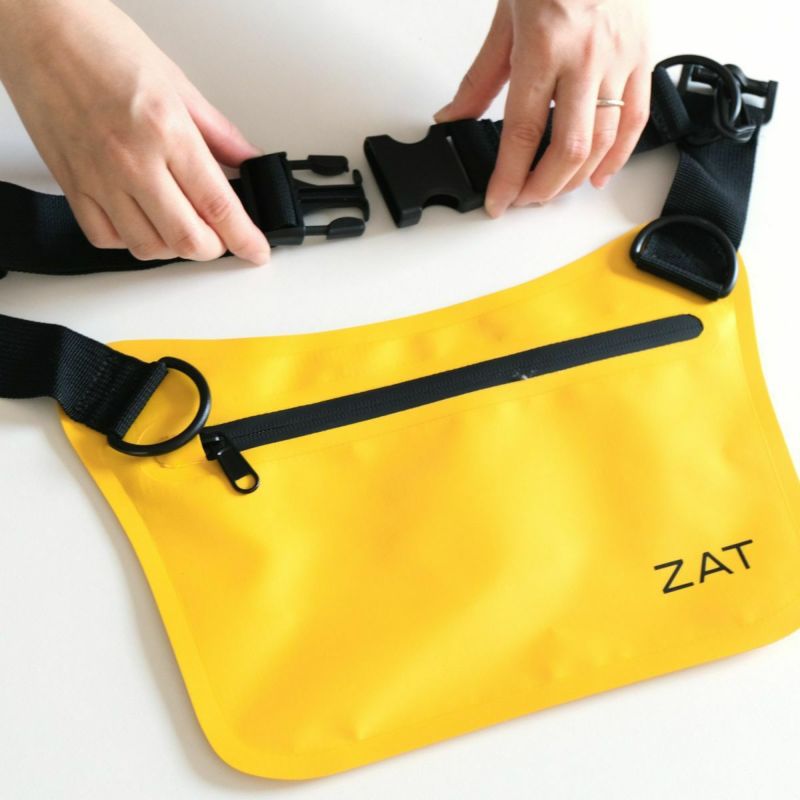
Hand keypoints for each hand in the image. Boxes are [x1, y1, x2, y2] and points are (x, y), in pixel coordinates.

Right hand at [0, 0, 269, 263]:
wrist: (37, 28)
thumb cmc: (98, 43)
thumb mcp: (177, 83)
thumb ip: (219, 133)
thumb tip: (248, 160)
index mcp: (165, 131)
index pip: (218, 206)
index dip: (244, 239)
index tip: (256, 251)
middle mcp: (131, 160)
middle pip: (186, 239)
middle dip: (213, 248)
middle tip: (223, 238)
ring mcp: (98, 178)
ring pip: (148, 247)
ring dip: (175, 247)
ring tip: (185, 226)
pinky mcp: (72, 186)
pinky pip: (107, 238)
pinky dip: (133, 241)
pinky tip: (145, 222)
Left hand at [434, 0, 650, 216]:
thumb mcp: (505, 18)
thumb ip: (480, 78)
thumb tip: (453, 118)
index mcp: (545, 44)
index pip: (522, 130)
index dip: (508, 176)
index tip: (497, 201)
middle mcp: (586, 56)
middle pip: (569, 147)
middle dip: (543, 187)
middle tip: (523, 199)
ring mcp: (620, 59)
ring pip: (605, 142)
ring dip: (575, 178)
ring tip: (551, 190)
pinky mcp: (643, 59)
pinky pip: (637, 120)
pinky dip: (619, 156)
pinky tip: (599, 176)